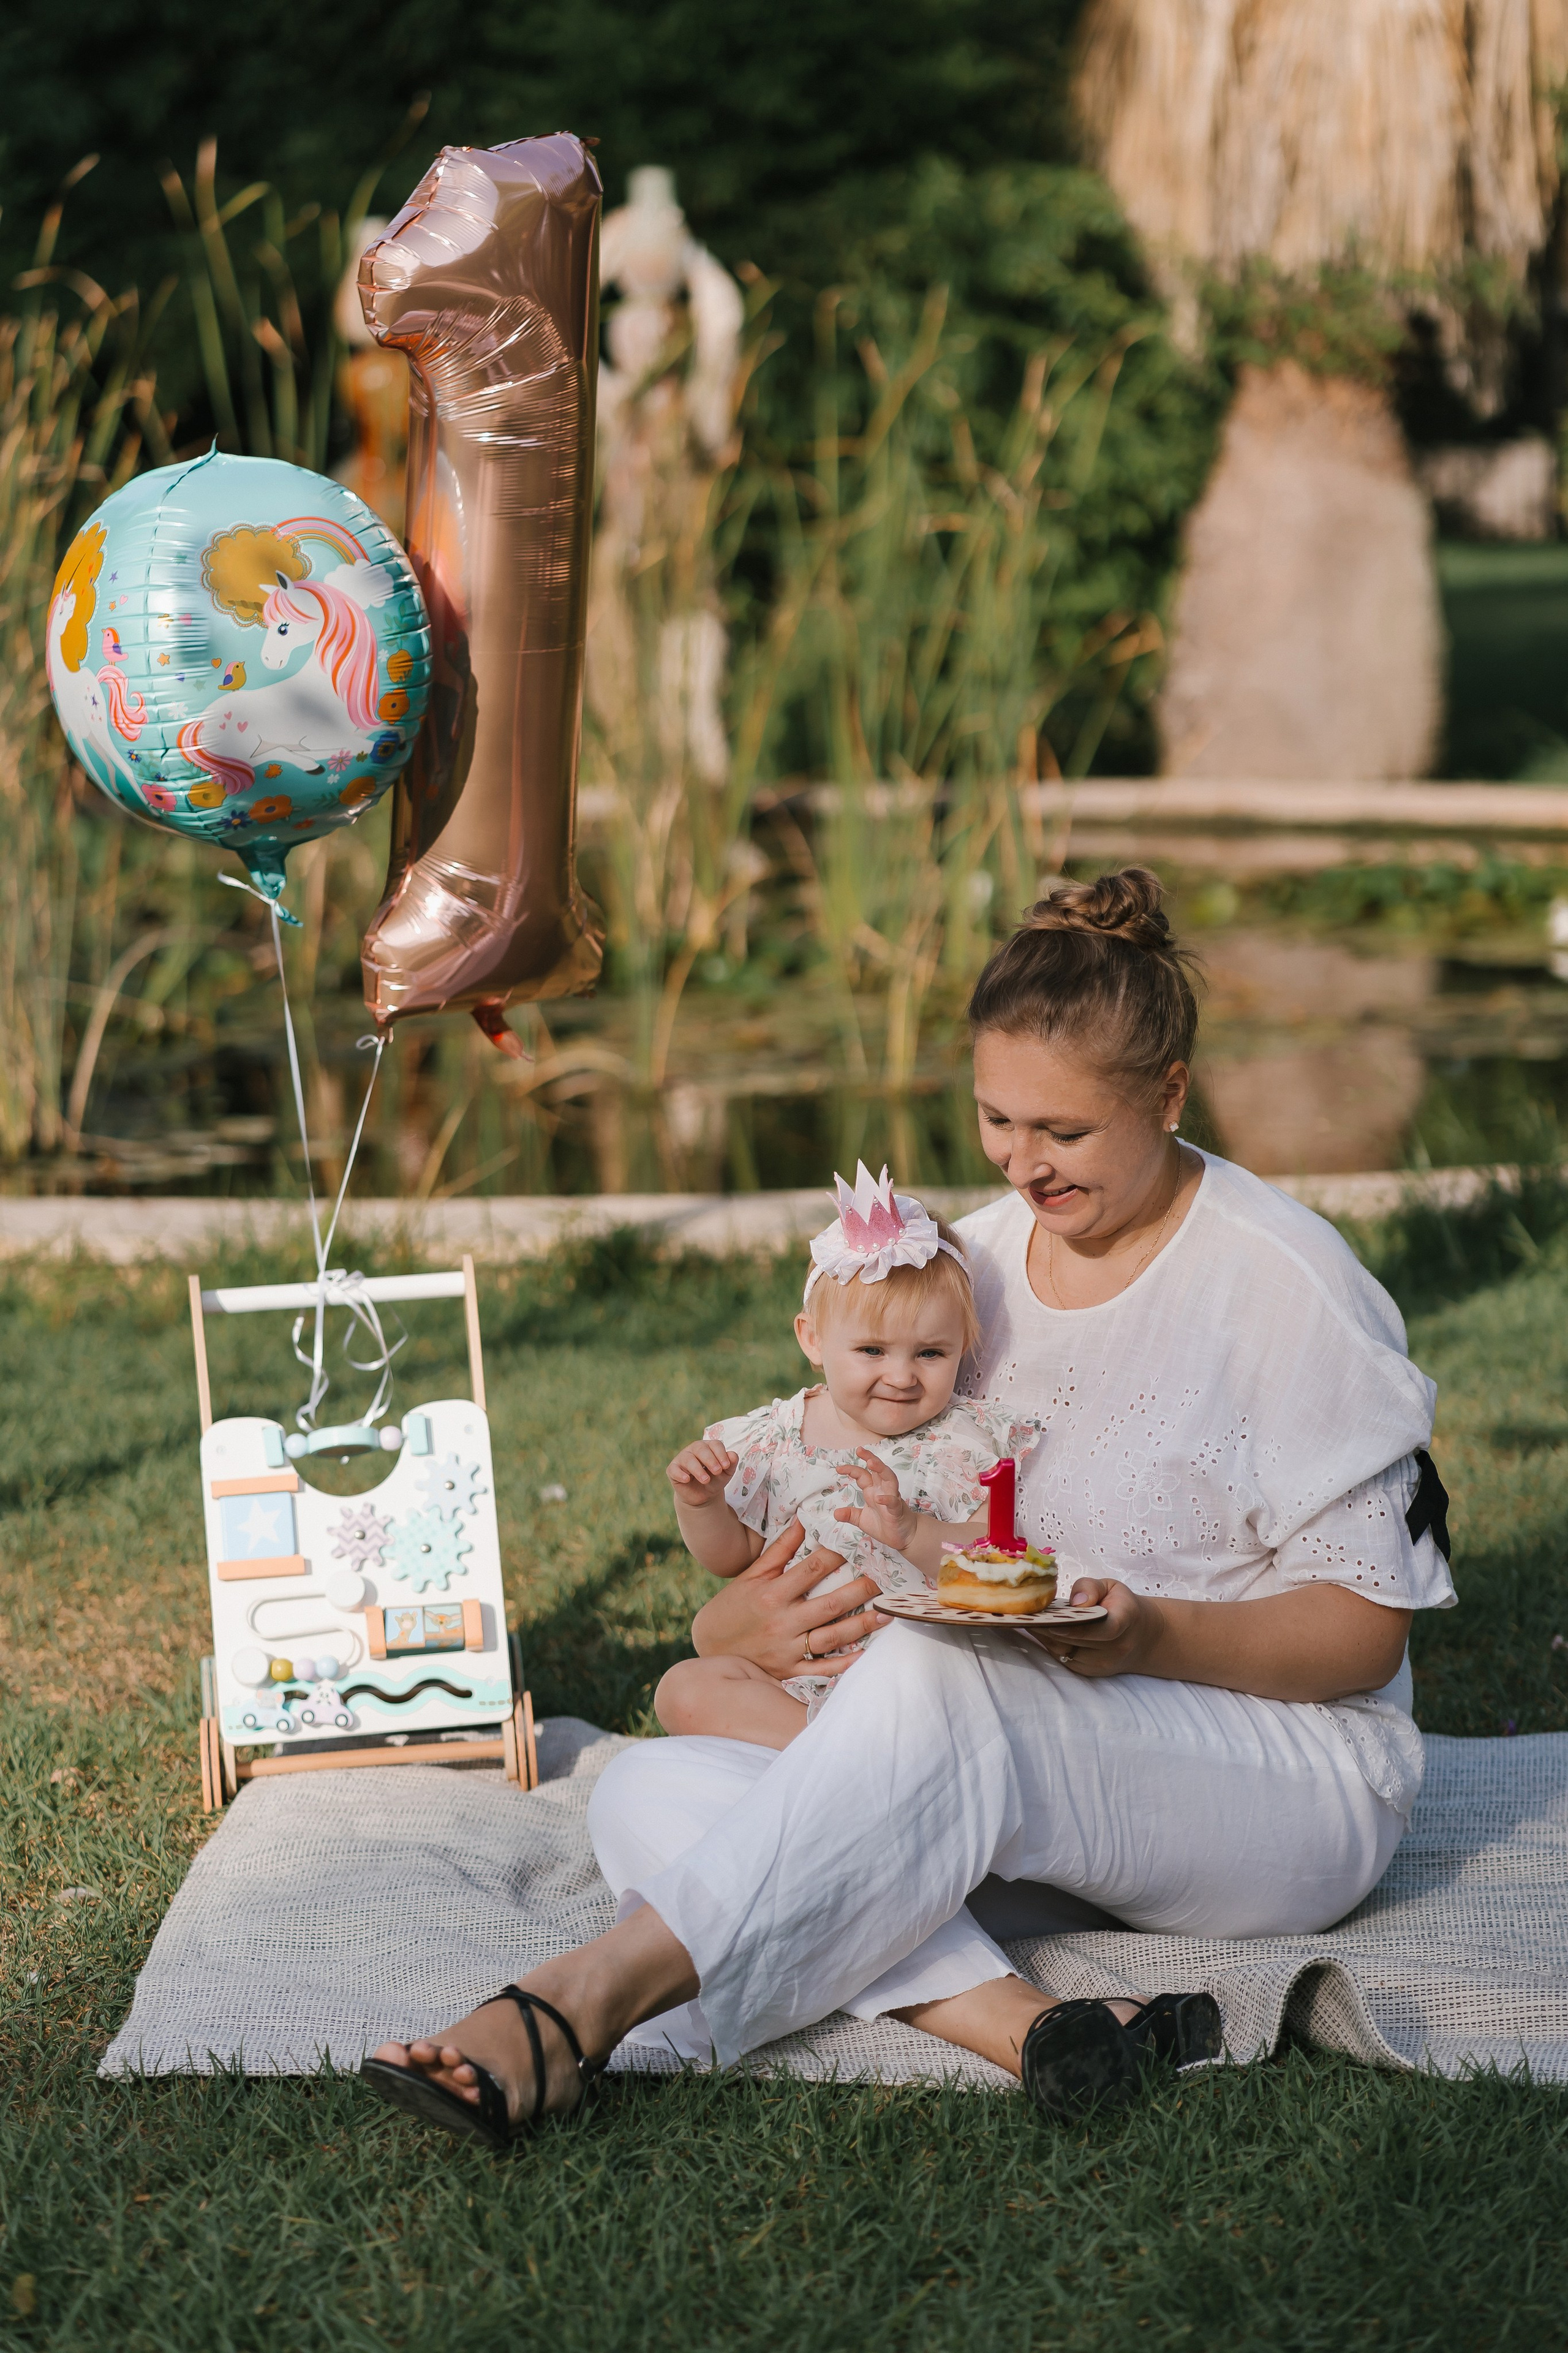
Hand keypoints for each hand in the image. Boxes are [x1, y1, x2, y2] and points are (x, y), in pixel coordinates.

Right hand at [667, 1439, 737, 1504]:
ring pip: (688, 1459)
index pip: (715, 1444)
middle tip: (717, 1471)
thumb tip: (733, 1455)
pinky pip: (674, 1469)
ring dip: (698, 1469)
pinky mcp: (673, 1470)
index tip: (726, 1466)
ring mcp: (682, 1458)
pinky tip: (687, 1479)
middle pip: (701, 1448)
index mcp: (709, 1447)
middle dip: (710, 1460)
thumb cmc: (715, 1480)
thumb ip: (731, 1464)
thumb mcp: (725, 1474)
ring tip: (706, 1480)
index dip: (721, 1454)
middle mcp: (694, 1449)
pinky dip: (680, 1474)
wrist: (703, 1496)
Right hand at [691, 1518, 889, 1680]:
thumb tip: (803, 1520)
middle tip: (886, 1579)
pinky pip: (822, 1669)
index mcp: (771, 1594)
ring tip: (887, 1613)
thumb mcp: (750, 1576)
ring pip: (832, 1637)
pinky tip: (866, 1653)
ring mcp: (787, 1649)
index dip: (838, 1555)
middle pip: (829, 1604)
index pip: (811, 1569)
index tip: (861, 1543)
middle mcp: (781, 1622)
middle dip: (861, 1590)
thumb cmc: (732, 1608)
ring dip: (862, 1626)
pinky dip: (844, 1664)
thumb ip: (779, 1550)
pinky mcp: (789, 1671)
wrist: (708, 1649)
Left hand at [833, 1448, 916, 1553]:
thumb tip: (835, 1513)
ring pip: (889, 1479)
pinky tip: (879, 1499)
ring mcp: (891, 1499)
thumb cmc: (884, 1525)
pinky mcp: (897, 1511)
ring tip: (871, 1463)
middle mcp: (882, 1491)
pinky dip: (887, 1499)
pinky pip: (893, 1502)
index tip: (838, 1469)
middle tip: (860, 1450)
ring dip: (881, 1469)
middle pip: (878, 1470)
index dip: (851, 1469)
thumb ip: (850, 1515)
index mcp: (873, 1491)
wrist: (902, 1537)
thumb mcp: (862, 1519)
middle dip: (870, 1458)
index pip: (862, 1475)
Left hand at [1036, 1577, 1158, 1680]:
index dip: (1077, 1629)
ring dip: (1044, 1637)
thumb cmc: (1120, 1606)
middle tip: (1024, 1614)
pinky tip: (1038, 1630)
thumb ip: (1091, 1587)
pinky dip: (1049, 1644)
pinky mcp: (1091, 1672)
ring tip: (1025, 1620)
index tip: (1053, 1621)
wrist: (1140, 1637)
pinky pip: (1064, 1658)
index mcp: (1125, 1620)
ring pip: (1066, 1651)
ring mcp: (1104, 1664)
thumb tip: (1076, 1601)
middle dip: (1048, 1629)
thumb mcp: (1111, 1587)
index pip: (1104, 1629)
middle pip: (1077, 1642)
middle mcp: (1117, 1647)